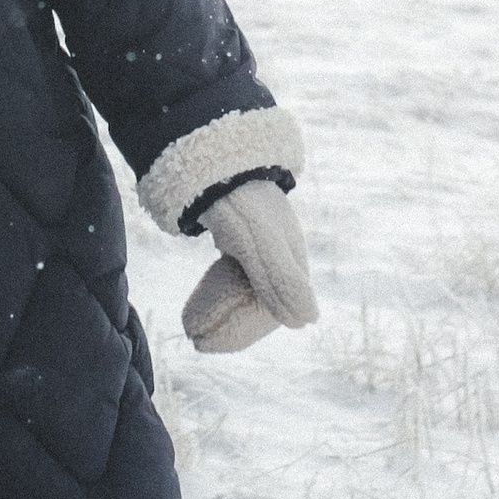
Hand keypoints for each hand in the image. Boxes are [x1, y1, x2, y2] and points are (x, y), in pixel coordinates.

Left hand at [181, 181, 317, 354]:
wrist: (216, 156)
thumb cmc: (240, 200)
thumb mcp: (258, 241)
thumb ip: (280, 279)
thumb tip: (307, 320)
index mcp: (291, 260)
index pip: (272, 312)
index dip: (240, 332)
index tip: (205, 342)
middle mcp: (281, 257)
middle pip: (257, 305)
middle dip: (226, 325)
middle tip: (192, 336)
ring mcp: (262, 247)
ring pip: (244, 294)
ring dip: (220, 311)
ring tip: (190, 323)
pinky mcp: (244, 238)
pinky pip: (235, 277)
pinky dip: (218, 292)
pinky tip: (202, 297)